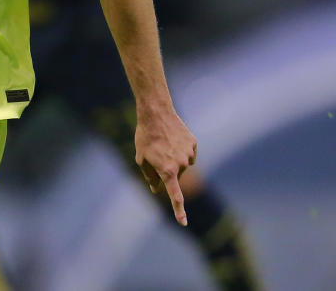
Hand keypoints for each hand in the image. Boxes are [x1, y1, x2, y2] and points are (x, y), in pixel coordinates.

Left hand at [134, 108, 197, 225]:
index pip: (175, 196)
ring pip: (183, 165)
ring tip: (163, 143)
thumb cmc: (145, 137)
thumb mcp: (141, 158)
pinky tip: (173, 139)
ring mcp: (189, 154)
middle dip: (166, 170)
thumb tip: (157, 189)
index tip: (183, 222)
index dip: (179, 210)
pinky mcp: (194, 144)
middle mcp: (181, 165)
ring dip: (174, 160)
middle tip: (155, 154)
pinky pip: (189, 154)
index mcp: (167, 171)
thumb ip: (150, 176)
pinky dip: (182, 150)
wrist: (156, 113)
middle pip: (175, 176)